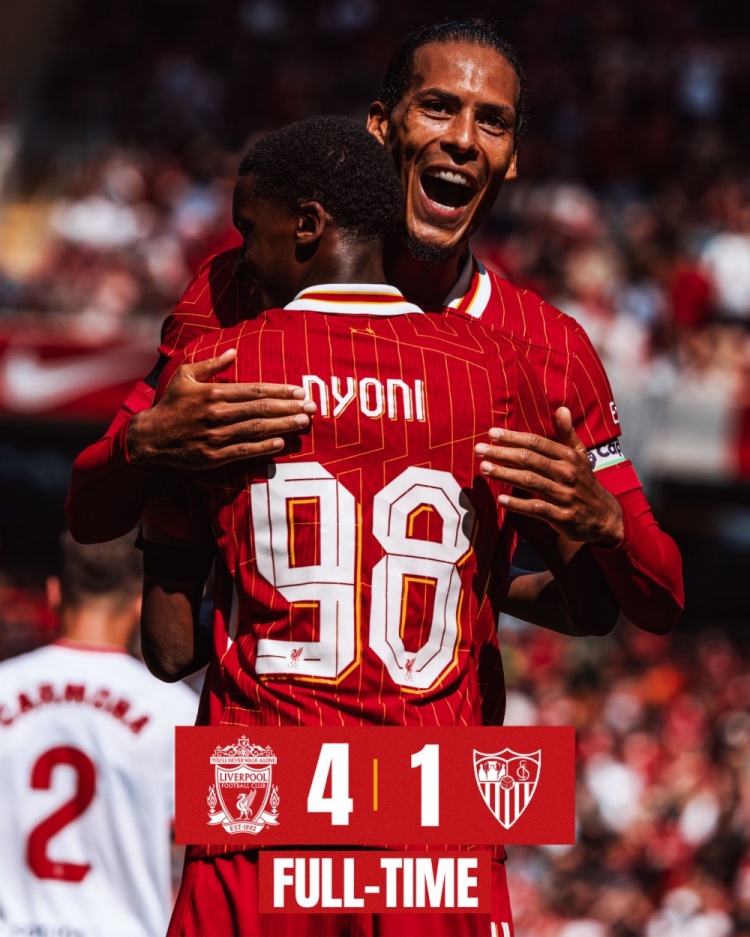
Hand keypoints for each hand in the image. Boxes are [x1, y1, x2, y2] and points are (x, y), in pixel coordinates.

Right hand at [128, 349, 316, 468]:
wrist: (150, 438)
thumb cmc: (171, 405)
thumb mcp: (186, 377)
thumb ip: (211, 365)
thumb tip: (233, 351)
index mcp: (213, 394)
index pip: (254, 391)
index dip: (279, 392)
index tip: (300, 391)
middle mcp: (217, 414)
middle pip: (260, 410)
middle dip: (289, 408)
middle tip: (312, 407)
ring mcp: (216, 437)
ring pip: (255, 430)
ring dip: (282, 426)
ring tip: (304, 422)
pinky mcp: (214, 457)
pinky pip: (243, 451)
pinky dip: (263, 447)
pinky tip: (281, 443)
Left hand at [474, 407, 623, 544]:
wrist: (603, 517)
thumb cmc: (583, 482)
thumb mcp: (580, 456)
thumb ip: (567, 434)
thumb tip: (561, 409)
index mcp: (569, 457)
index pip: (537, 443)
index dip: (513, 437)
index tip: (492, 433)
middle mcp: (567, 474)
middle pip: (530, 460)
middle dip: (502, 453)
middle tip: (479, 449)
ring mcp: (564, 496)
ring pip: (530, 482)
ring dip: (505, 474)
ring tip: (483, 468)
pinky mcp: (562, 517)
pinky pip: (537, 508)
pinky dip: (518, 504)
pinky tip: (501, 500)